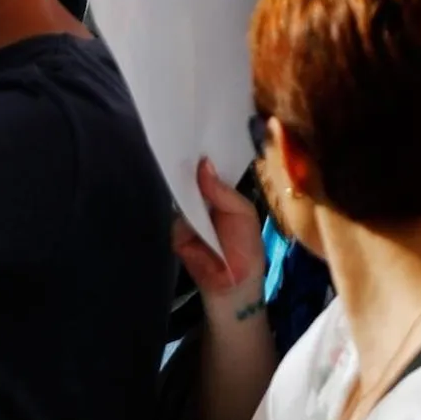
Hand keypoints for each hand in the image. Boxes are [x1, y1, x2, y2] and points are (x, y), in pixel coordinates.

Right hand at [173, 155, 268, 314]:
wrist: (233, 284)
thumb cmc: (246, 246)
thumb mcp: (243, 213)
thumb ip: (222, 191)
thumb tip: (203, 164)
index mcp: (220, 195)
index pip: (208, 171)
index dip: (202, 157)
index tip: (194, 135)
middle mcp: (201, 202)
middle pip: (190, 180)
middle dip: (187, 166)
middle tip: (181, 142)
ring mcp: (187, 217)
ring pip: (179, 196)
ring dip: (180, 185)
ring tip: (177, 162)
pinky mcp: (176, 233)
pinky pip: (174, 217)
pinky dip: (178, 209)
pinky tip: (177, 196)